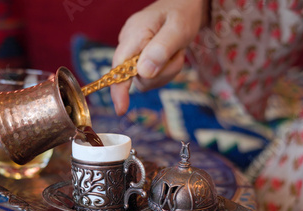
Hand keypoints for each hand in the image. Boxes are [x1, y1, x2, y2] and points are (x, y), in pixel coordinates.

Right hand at [110, 0, 208, 114]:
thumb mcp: (178, 28)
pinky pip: (150, 75)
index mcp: (134, 34)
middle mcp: (128, 44)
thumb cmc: (182, 13)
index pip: (119, 67)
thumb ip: (161, 49)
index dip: (118, 89)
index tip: (121, 109)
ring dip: (166, 71)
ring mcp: (133, 52)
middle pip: (136, 78)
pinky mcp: (140, 58)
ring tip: (176, 51)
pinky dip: (165, 70)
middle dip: (161, 74)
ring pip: (146, 79)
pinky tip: (171, 55)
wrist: (184, 5)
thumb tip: (143, 73)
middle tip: (178, 55)